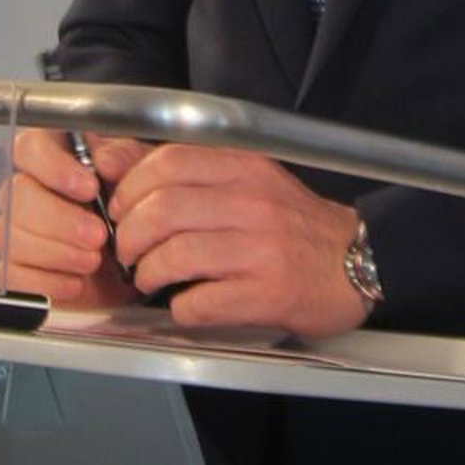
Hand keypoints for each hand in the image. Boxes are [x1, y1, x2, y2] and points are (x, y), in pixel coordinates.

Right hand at [0, 128, 150, 309]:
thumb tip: (106, 161)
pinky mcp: (13, 268)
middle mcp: (24, 189)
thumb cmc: (126, 210)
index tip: (89, 187)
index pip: (29, 147)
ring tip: (93, 260)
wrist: (129, 262)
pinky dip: (48, 281)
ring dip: (57, 252)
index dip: (54, 166)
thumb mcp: (136, 176)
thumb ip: (124, 160)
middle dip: (61, 219)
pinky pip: (13, 274)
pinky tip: (76, 281)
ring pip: (11, 235)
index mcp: (51, 156)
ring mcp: (13, 229)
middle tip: (97, 235)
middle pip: (17, 194)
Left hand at [108, 142, 370, 339]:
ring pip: (174, 256)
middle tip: (126, 251)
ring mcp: (260, 250)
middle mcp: (253, 202)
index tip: (120, 208)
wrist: (352, 262)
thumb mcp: (243, 178)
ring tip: (147, 278)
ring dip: (146, 273)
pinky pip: (200, 302)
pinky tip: (183, 303)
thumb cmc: (289, 222)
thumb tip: (111, 158)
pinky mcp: (266, 295)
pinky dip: (179, 307)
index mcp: (245, 166)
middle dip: (128, 236)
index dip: (129, 187)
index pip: (168, 162)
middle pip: (162, 210)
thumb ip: (180, 166)